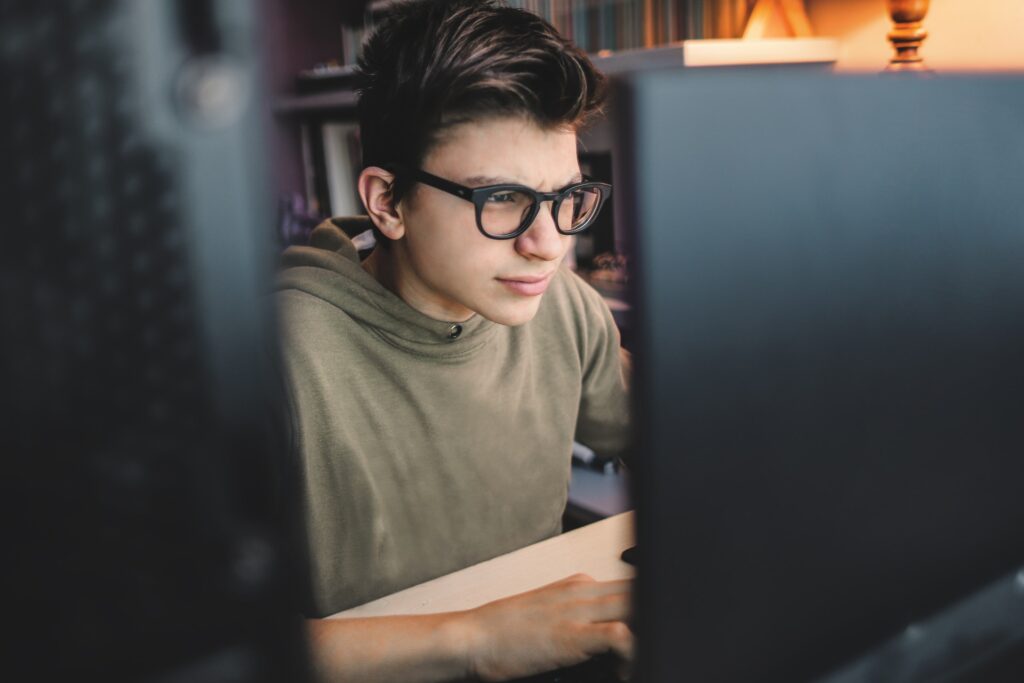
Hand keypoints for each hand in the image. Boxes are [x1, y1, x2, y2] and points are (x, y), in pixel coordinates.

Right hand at [457, 573, 632, 681]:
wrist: (471, 639)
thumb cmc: (503, 635)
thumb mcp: (548, 617)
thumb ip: (579, 618)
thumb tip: (607, 641)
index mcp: (580, 585)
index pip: (633, 587)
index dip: (646, 613)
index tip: (644, 641)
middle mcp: (584, 590)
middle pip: (641, 592)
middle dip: (651, 621)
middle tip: (647, 651)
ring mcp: (579, 610)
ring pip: (638, 606)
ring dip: (645, 637)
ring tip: (630, 666)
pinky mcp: (573, 634)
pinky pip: (621, 636)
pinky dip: (631, 655)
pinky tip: (619, 672)